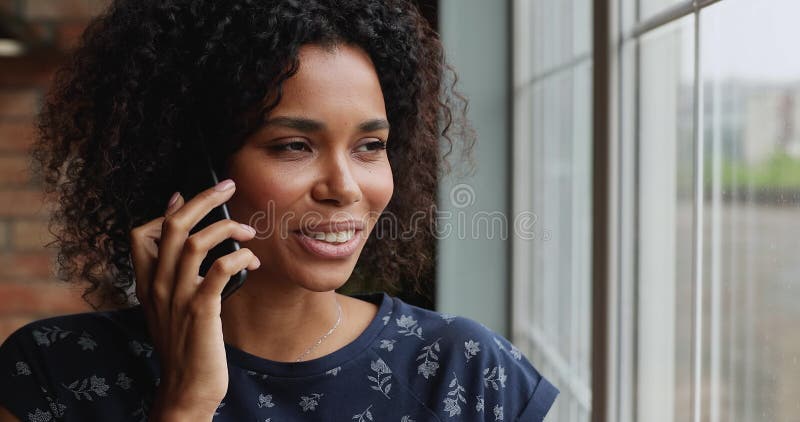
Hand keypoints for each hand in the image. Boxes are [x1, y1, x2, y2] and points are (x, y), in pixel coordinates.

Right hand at [129, 179, 259, 416]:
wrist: (186, 389)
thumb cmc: (185, 345)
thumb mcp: (169, 307)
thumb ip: (173, 276)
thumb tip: (187, 238)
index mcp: (147, 283)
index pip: (140, 232)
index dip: (167, 209)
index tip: (188, 195)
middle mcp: (158, 286)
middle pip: (171, 225)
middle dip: (202, 199)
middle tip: (228, 186)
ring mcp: (178, 298)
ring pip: (193, 242)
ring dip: (225, 227)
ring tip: (248, 230)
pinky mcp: (202, 311)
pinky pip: (218, 271)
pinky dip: (238, 257)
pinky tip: (252, 259)